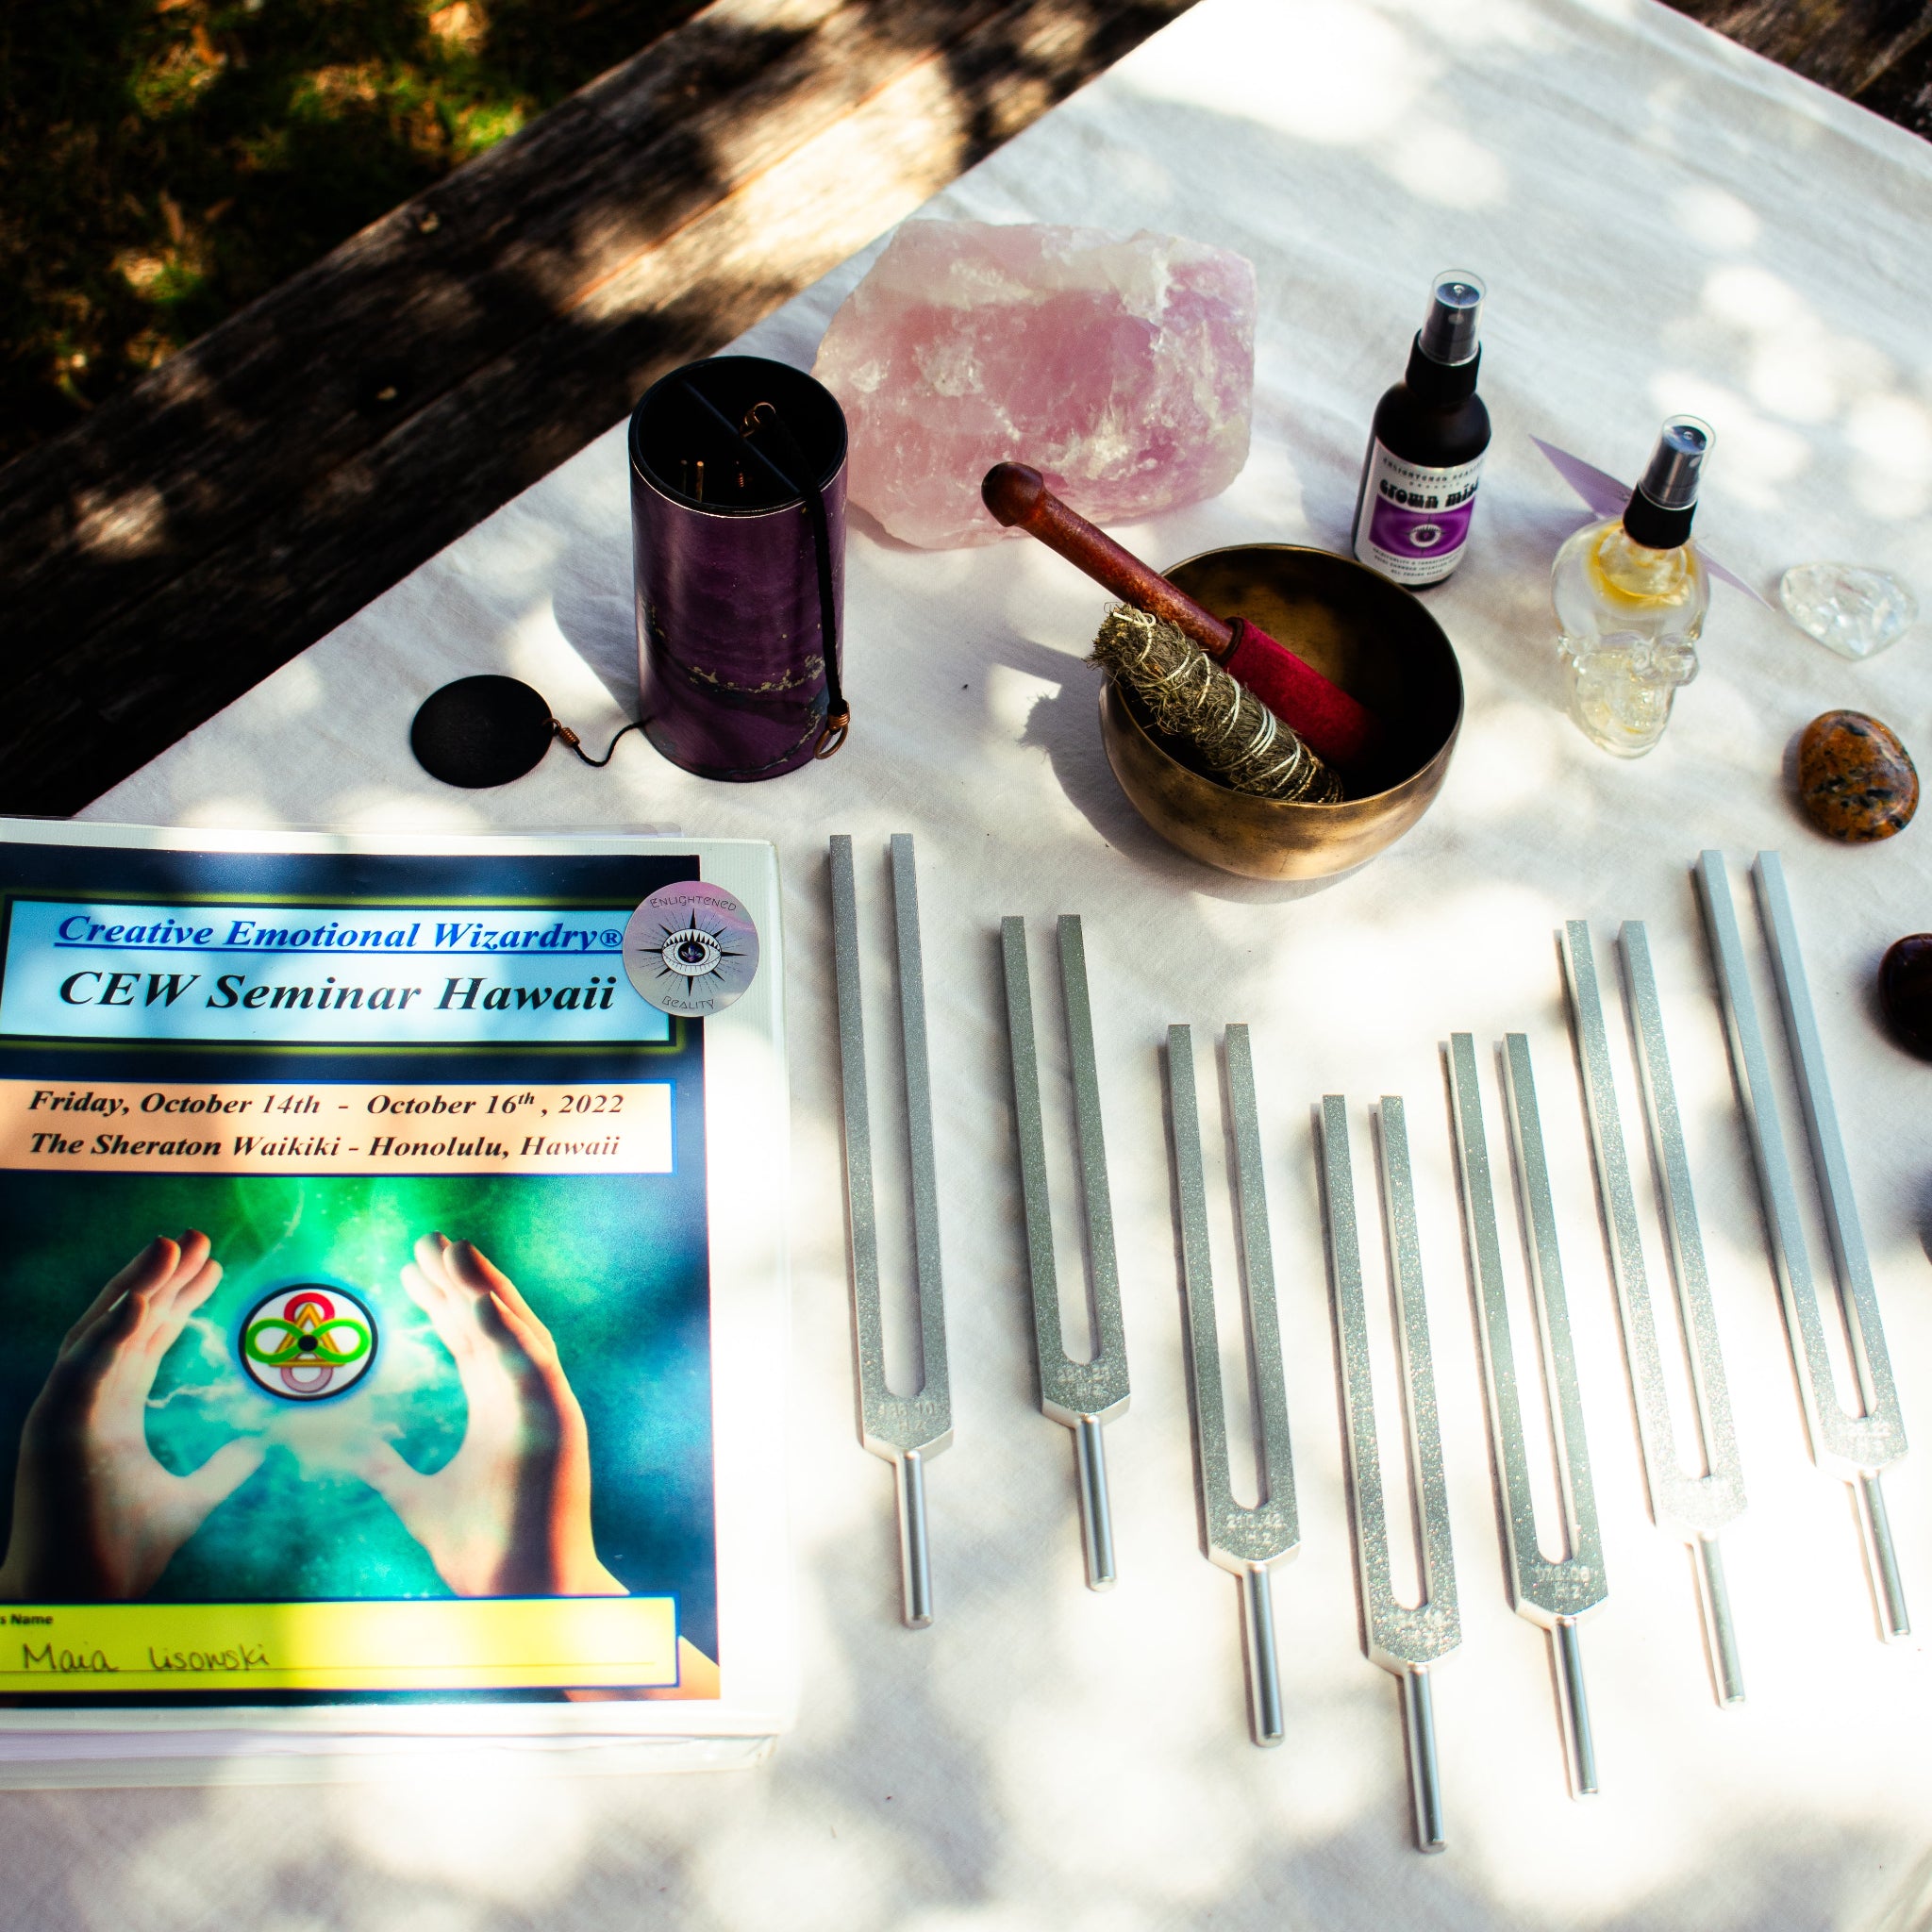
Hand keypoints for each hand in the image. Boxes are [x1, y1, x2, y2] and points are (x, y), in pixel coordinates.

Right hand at [0, 1233, 264, 1600]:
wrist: (80, 1598)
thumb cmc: (121, 1551)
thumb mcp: (191, 1499)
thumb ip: (223, 1469)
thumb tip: (261, 1444)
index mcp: (112, 1413)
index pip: (146, 1340)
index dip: (176, 1299)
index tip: (213, 1266)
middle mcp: (87, 1402)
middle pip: (125, 1324)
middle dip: (160, 1278)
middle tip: (197, 1239)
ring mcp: (65, 1411)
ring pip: (101, 1331)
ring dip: (134, 1285)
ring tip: (169, 1245)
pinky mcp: (54, 1428)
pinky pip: (82, 1367)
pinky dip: (108, 1329)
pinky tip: (137, 1298)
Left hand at [359, 1235, 623, 1597]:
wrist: (521, 1596)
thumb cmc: (480, 1553)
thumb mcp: (414, 1498)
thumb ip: (385, 1467)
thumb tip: (344, 1447)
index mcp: (497, 1412)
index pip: (469, 1341)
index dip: (442, 1302)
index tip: (411, 1269)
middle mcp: (523, 1400)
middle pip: (490, 1324)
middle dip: (459, 1281)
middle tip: (427, 1241)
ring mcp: (544, 1407)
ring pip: (515, 1331)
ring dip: (486, 1288)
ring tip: (454, 1249)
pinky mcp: (558, 1422)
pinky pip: (533, 1364)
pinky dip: (508, 1328)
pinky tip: (480, 1299)